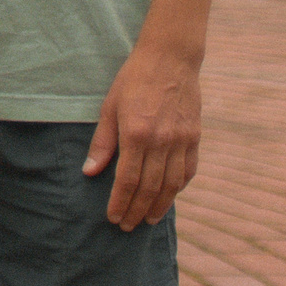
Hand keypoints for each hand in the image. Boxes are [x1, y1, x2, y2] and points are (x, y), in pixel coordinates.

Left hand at [84, 41, 201, 227]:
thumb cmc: (133, 80)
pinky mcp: (195, 138)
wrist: (170, 59)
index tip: (112, 217)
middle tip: (126, 226)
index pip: (128, 179)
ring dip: (159, 206)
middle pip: (150, 187)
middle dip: (136, 210)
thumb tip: (90, 172)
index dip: (120, 201)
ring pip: (172, 184)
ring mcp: (183, 141)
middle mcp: (163, 141)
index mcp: (137, 133)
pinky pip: (188, 171)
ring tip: (146, 219)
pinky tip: (167, 197)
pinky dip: (178, 188)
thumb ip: (102, 142)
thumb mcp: (109, 107)